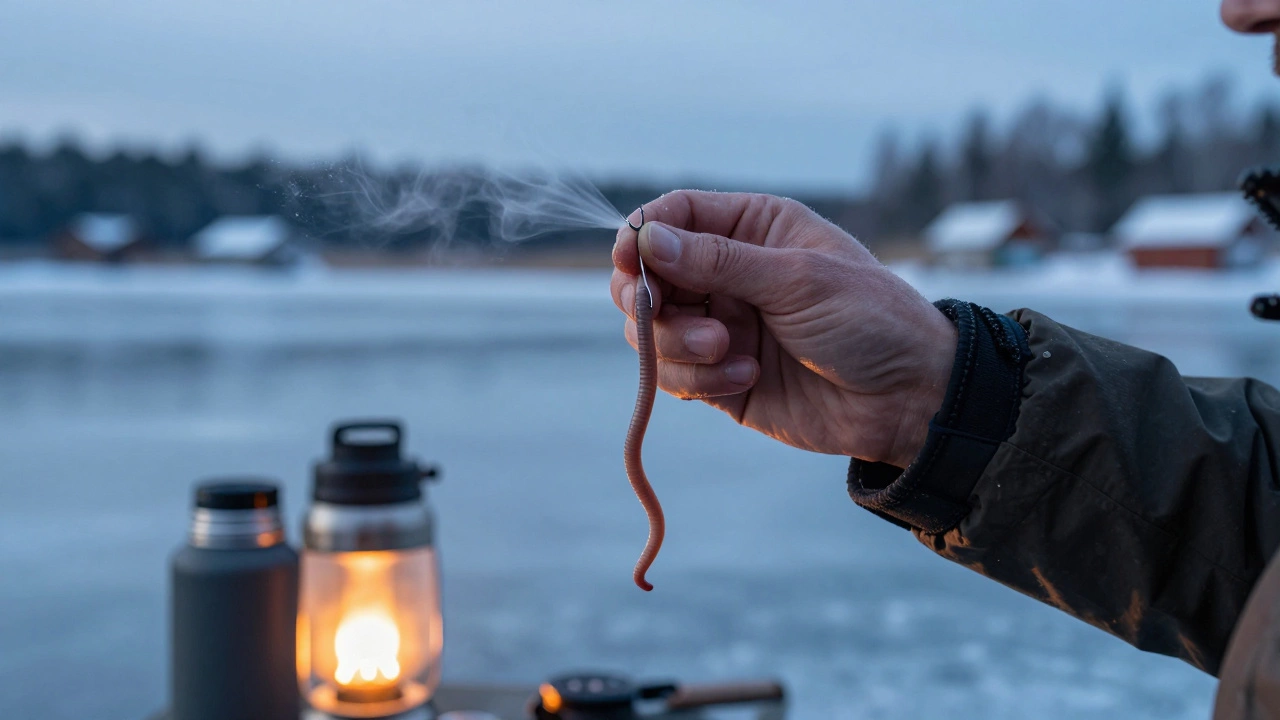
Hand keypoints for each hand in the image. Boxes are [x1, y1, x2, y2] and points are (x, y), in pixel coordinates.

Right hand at [610, 190, 957, 468]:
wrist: (908, 400)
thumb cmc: (870, 320)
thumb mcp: (798, 279)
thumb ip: (719, 261)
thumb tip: (647, 240)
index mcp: (753, 229)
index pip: (674, 217)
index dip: (641, 237)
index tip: (629, 265)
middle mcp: (729, 273)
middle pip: (647, 277)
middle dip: (652, 302)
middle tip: (673, 319)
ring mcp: (720, 326)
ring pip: (652, 331)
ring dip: (678, 346)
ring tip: (728, 354)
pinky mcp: (719, 377)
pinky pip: (674, 375)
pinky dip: (697, 381)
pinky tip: (745, 378)